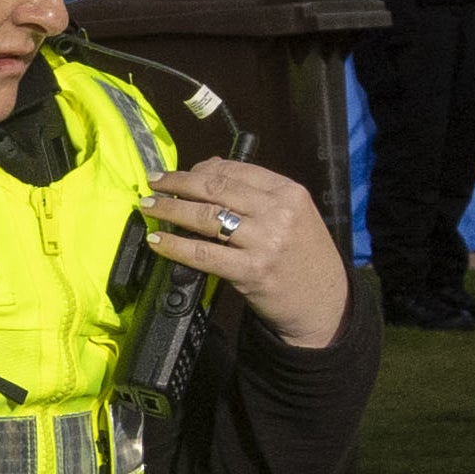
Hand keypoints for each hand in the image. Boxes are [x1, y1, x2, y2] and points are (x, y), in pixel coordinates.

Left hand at [161, 154, 349, 353]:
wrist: (325, 304)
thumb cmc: (303, 257)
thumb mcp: (293, 215)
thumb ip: (257, 194)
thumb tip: (207, 169)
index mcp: (288, 192)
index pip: (235, 170)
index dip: (199, 169)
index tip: (177, 174)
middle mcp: (278, 212)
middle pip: (215, 188)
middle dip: (177, 183)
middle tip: (153, 182)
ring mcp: (265, 242)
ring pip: (205, 217)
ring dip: (170, 209)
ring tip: (149, 206)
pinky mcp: (252, 271)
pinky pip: (204, 254)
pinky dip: (175, 246)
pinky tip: (158, 242)